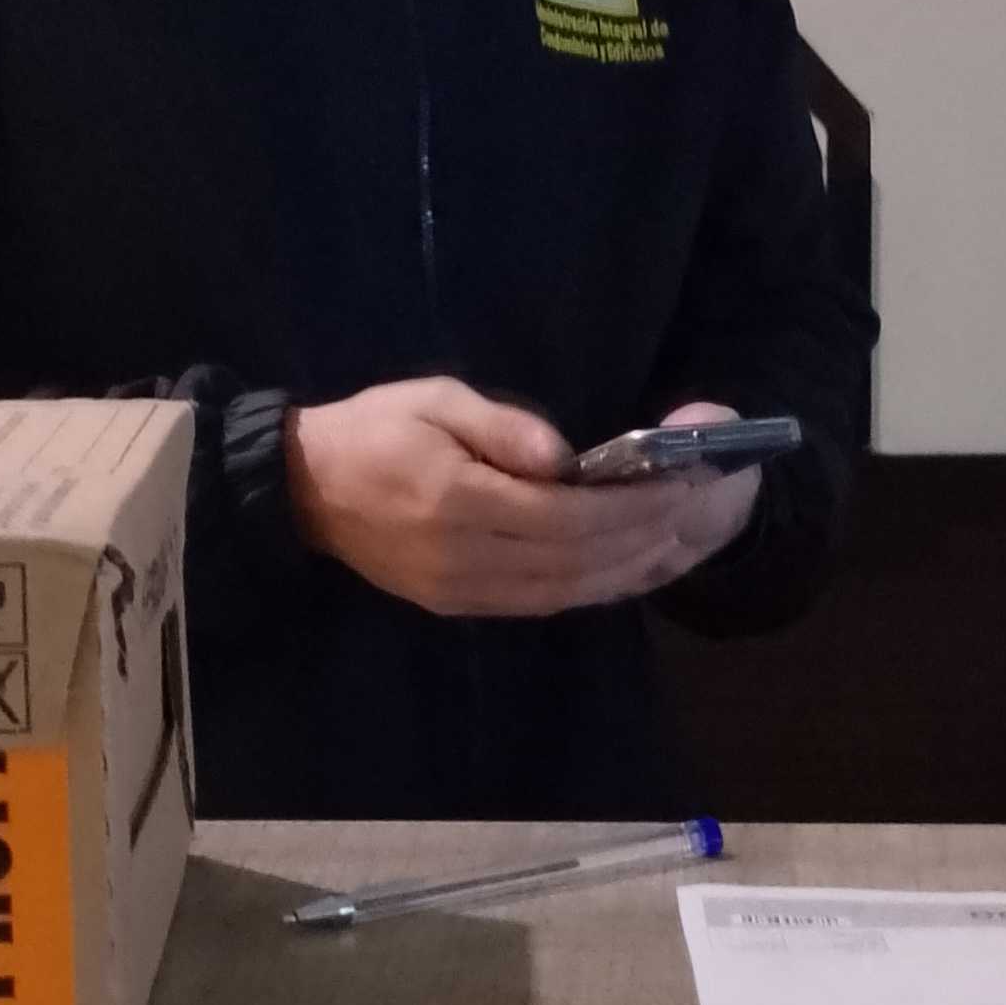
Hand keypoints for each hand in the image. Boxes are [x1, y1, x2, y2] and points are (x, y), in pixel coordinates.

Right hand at [281, 380, 762, 618]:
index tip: (683, 483)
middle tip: (701, 511)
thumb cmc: (374, 429)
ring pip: (566, 592)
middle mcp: (464, 559)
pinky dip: (594, 588)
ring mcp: (460, 591)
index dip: (633, 508)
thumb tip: (568, 460)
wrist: (304, 489)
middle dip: (646, 538)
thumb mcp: (436, 399)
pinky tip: (631, 569)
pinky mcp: (458, 605)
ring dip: (630, 571)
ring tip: (682, 543)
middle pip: (578, 563)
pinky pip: (541, 602)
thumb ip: (505, 427)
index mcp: (457, 502)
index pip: (568, 519)